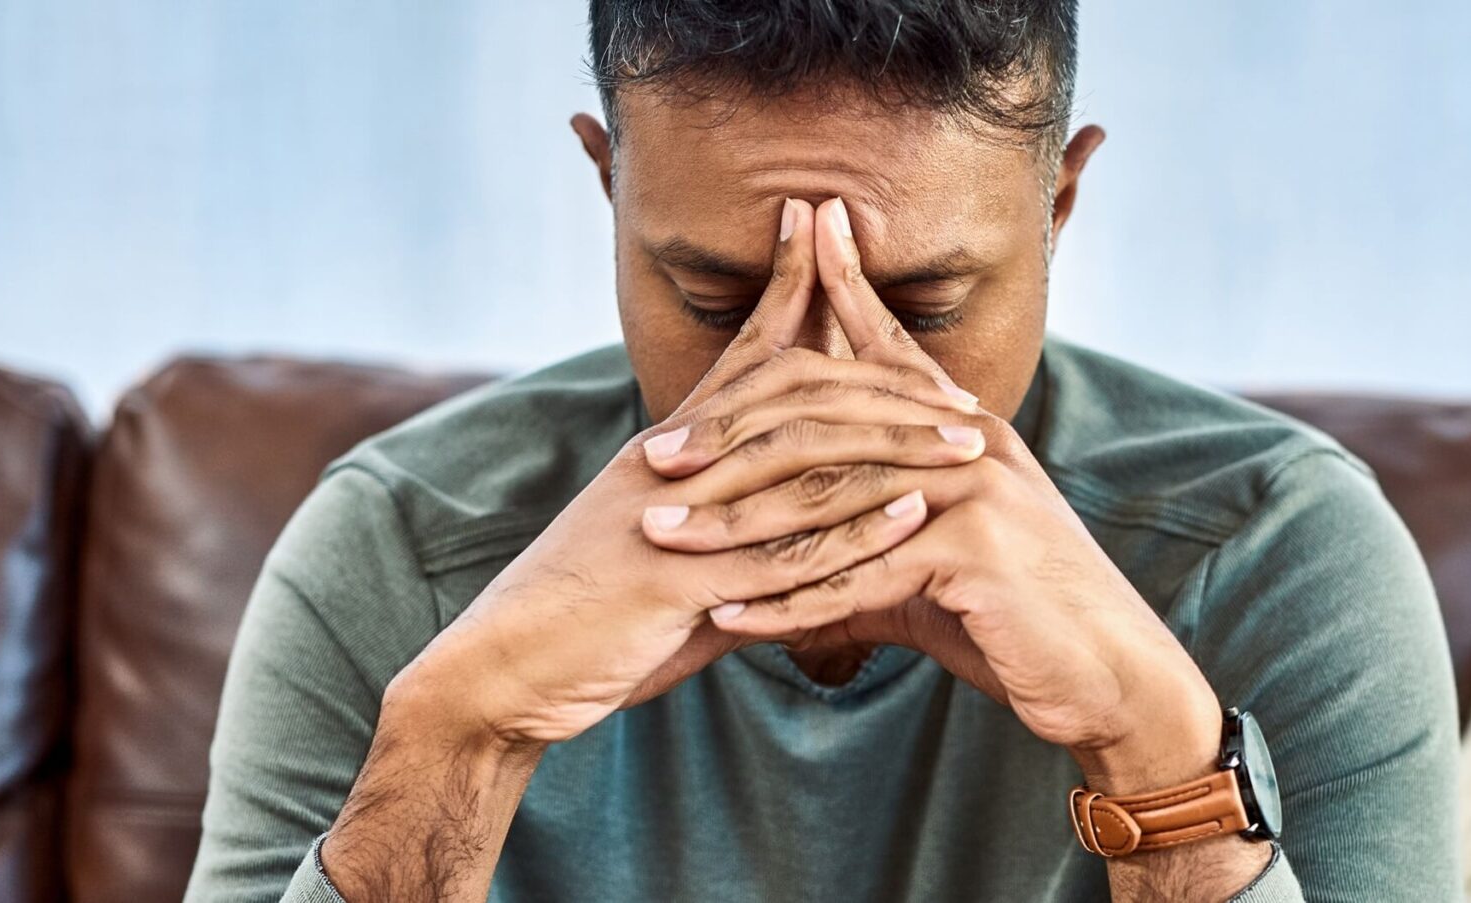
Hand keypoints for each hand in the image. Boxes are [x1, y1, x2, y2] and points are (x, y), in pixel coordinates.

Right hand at [393, 198, 970, 746]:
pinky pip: (780, 550)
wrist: (503, 672)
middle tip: (966, 398)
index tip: (831, 228)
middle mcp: (673, 464)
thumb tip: (804, 538)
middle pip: (796, 396)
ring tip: (968, 446)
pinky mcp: (674, 581)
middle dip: (885, 385)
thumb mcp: (668, 554)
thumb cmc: (591, 618)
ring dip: (892, 449)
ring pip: (800, 462)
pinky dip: (850, 530)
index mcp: (669, 447)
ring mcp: (673, 516)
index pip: (743, 351)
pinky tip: (911, 516)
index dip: (788, 285)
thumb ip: (736, 532)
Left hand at [639, 198, 1225, 791]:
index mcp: (959, 425)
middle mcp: (967, 439)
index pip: (884, 345)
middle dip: (731, 440)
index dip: (843, 282)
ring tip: (663, 540)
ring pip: (827, 500)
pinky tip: (724, 618)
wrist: (1107, 675)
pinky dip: (785, 602)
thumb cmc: (1015, 617)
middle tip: (651, 459)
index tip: (801, 223)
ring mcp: (974, 488)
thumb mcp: (932, 558)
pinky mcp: (974, 551)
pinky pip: (856, 575)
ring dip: (735, 527)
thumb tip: (793, 544)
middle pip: (825, 425)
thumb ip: (866, 534)